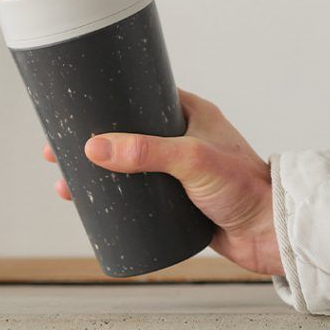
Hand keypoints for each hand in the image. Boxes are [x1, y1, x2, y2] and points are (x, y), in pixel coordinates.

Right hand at [43, 88, 282, 275]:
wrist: (271, 234)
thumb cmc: (247, 187)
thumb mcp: (192, 160)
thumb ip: (145, 152)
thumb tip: (96, 147)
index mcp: (190, 114)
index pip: (140, 96)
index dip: (106, 101)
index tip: (75, 108)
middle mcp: (183, 140)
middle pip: (125, 135)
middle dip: (91, 143)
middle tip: (58, 150)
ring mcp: (179, 173)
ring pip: (128, 169)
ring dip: (98, 175)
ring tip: (68, 184)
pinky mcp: (178, 203)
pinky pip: (138, 197)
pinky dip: (115, 201)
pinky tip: (95, 208)